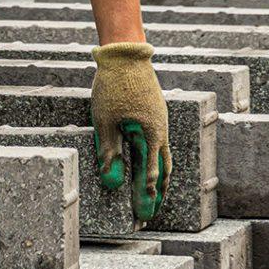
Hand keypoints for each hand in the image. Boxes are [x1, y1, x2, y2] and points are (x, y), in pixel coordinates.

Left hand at [90, 42, 171, 220]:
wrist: (126, 53)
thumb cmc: (114, 86)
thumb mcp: (106, 121)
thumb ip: (110, 151)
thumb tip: (112, 182)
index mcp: (152, 135)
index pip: (150, 175)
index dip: (146, 196)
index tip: (143, 215)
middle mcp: (161, 129)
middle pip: (163, 167)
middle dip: (157, 190)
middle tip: (153, 209)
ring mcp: (159, 118)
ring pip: (162, 152)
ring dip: (158, 172)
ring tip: (155, 189)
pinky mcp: (154, 109)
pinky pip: (158, 138)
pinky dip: (155, 153)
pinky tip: (147, 155)